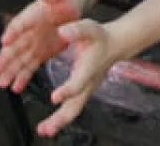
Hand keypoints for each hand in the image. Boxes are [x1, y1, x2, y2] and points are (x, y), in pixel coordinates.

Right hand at [0, 0, 81, 92]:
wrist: (70, 7)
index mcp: (32, 15)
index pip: (20, 22)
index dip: (13, 31)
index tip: (5, 41)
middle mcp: (28, 31)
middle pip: (15, 45)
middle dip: (5, 58)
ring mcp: (33, 43)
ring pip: (20, 59)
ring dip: (10, 71)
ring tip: (2, 83)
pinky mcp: (40, 53)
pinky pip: (30, 66)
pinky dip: (23, 77)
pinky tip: (16, 87)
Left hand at [34, 19, 120, 137]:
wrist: (115, 45)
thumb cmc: (101, 37)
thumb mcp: (90, 28)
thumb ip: (76, 30)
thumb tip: (62, 31)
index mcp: (89, 68)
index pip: (79, 82)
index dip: (68, 90)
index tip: (54, 97)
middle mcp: (88, 82)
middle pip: (76, 104)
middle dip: (61, 117)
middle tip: (46, 128)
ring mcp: (86, 89)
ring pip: (74, 109)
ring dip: (59, 121)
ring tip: (44, 131)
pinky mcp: (83, 92)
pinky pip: (73, 108)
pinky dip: (61, 118)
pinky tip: (48, 126)